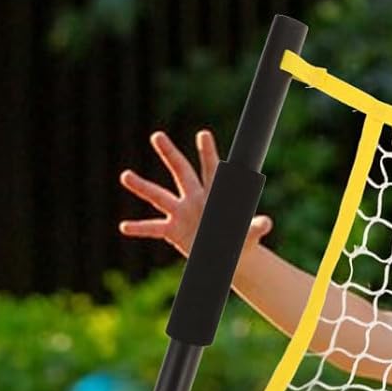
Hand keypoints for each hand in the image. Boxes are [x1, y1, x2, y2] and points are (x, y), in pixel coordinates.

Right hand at [117, 128, 273, 261]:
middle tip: (157, 135)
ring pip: (159, 196)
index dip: (208, 153)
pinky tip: (124, 227)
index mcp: (216, 193)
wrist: (228, 256)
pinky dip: (140, 228)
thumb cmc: (241, 239)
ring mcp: (181, 212)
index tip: (204, 134)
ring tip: (125, 175)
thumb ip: (256, 227)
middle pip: (181, 172)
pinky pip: (153, 228)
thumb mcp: (250, 234)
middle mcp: (195, 197)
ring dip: (142, 186)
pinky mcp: (172, 230)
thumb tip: (266, 223)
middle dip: (170, 154)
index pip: (212, 169)